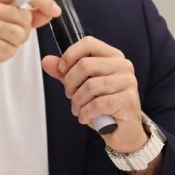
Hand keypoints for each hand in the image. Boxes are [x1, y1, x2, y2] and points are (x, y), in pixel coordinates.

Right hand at [0, 0, 58, 165]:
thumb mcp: (0, 23)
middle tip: (2, 39)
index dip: (43, 0)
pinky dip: (4, 55)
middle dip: (22, 33)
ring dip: (12, 45)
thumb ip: (24, 15)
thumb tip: (49, 10)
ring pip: (20, 34)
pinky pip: (10, 49)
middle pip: (25, 17)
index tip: (56, 11)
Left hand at [41, 36, 146, 152]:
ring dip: (77, 101)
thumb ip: (66, 73)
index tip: (62, 70)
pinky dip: (85, 113)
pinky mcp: (127, 101)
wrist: (124, 131)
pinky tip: (86, 117)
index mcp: (113, 57)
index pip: (88, 43)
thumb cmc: (105, 106)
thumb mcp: (82, 86)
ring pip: (89, 86)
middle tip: (70, 95)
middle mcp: (123, 66)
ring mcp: (128, 83)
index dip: (70, 55)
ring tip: (78, 109)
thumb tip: (47, 61)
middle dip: (70, 83)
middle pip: (85, 65)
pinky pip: (97, 104)